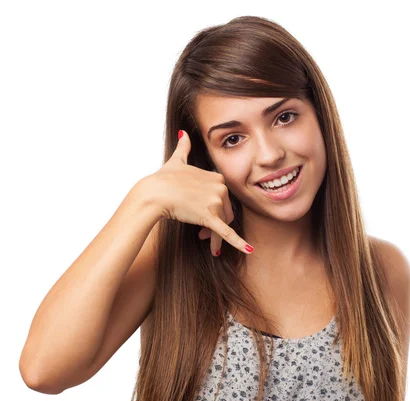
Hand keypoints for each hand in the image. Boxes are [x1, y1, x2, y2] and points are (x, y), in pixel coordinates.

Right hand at [139, 130, 253, 256]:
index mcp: (216, 177)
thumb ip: (183, 148)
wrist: (154, 193)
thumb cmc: (163, 179)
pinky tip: (249, 251)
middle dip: (216, 224)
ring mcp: (215, 202)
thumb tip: (182, 133)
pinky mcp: (209, 217)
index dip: (215, 209)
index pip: (223, 198)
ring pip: (224, 224)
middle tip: (202, 233)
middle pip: (226, 212)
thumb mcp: (177, 161)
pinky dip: (240, 243)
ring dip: (216, 235)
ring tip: (206, 241)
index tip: (202, 217)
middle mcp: (220, 188)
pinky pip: (227, 233)